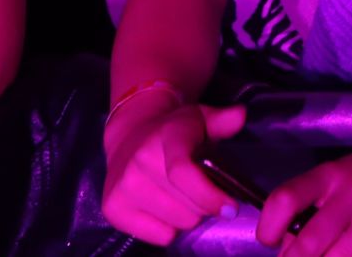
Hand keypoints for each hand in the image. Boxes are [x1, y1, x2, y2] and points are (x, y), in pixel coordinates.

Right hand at [100, 100, 245, 246]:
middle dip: (205, 204)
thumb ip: (223, 121)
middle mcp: (139, 160)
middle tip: (203, 191)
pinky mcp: (112, 208)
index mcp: (167, 136)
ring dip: (188, 216)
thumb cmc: (176, 132)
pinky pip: (158, 236)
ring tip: (184, 197)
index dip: (210, 195)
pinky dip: (168, 229)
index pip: (183, 172)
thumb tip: (239, 116)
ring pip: (176, 224)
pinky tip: (165, 208)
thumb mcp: (201, 119)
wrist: (131, 136)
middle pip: (188, 207)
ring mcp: (122, 186)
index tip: (231, 207)